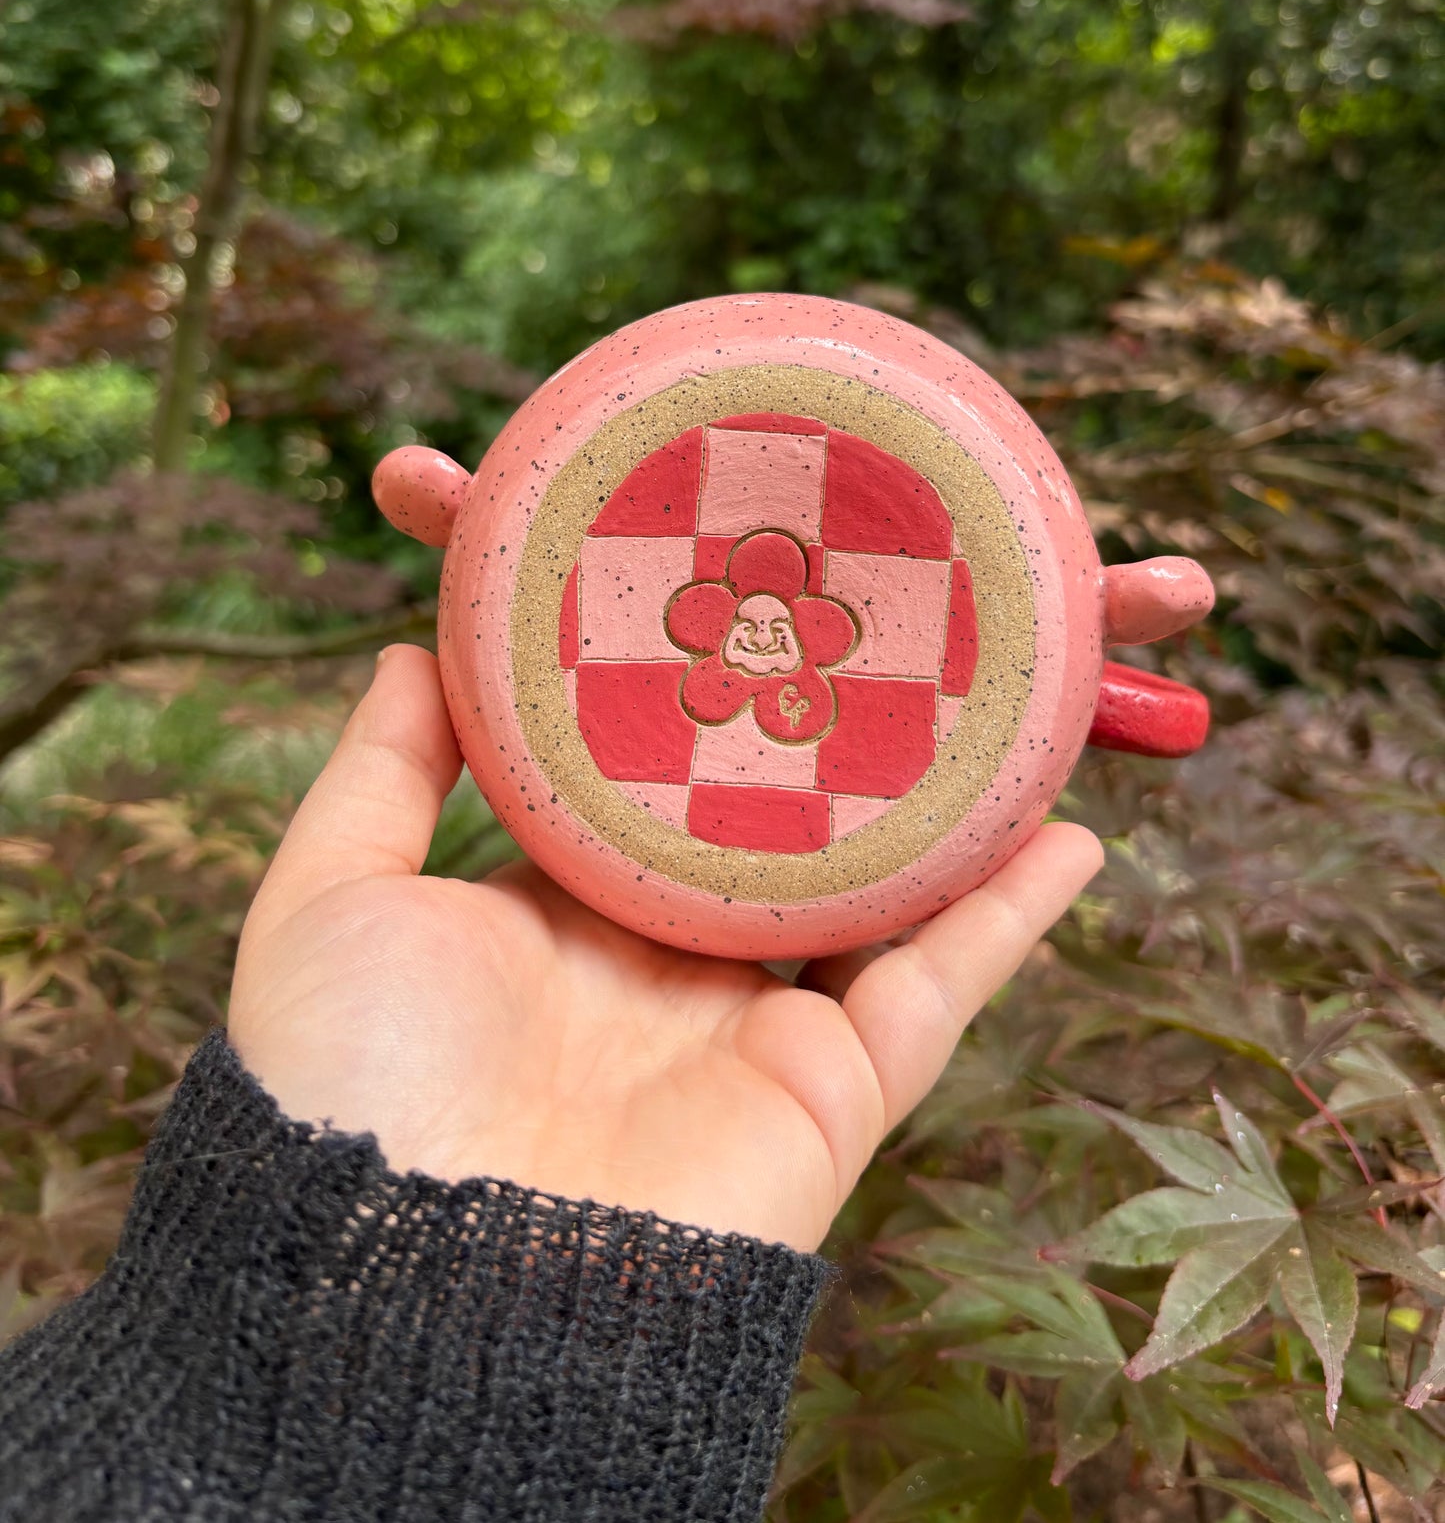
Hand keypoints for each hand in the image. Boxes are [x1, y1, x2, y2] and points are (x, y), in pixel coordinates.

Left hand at [229, 646, 1101, 1250]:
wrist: (416, 1285)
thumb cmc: (348, 1086)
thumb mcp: (336, 897)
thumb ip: (382, 771)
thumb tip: (416, 645)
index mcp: (567, 921)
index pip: (655, 789)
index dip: (697, 704)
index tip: (739, 602)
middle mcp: (672, 971)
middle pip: (782, 835)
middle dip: (837, 746)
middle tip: (891, 627)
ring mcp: (756, 1031)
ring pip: (879, 899)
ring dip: (945, 814)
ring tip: (1005, 704)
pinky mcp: (829, 1092)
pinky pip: (937, 990)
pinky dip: (1007, 917)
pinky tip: (1068, 831)